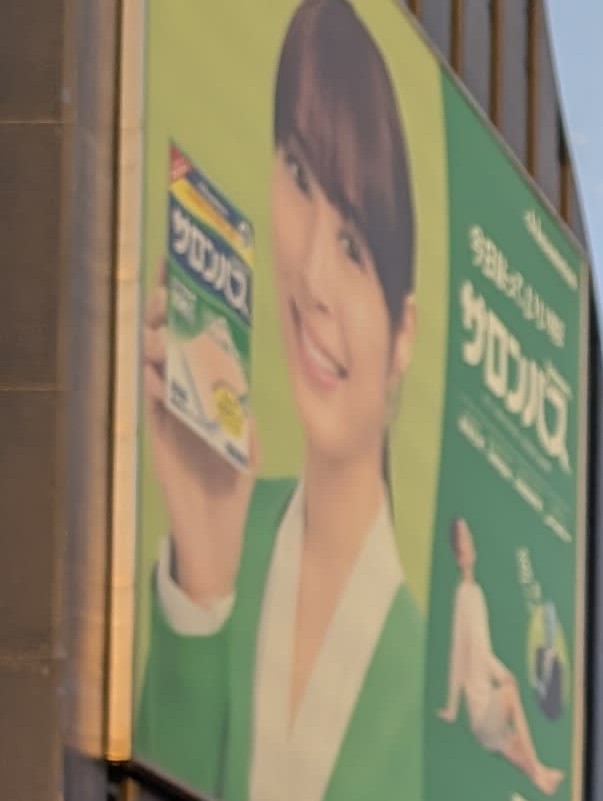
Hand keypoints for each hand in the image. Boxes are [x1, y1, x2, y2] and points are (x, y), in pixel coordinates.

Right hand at [144, 276, 253, 608]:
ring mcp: (169, 413)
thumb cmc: (234, 482)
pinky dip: (155, 389)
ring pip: (154, 366)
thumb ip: (246, 414)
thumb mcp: (250, 442)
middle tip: (166, 291)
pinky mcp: (160, 436)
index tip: (188, 271)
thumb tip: (249, 388)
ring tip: (160, 330)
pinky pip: (153, 404)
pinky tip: (160, 379)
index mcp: (207, 389)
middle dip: (165, 312)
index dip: (191, 305)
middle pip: (168, 340)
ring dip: (156, 345)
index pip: (197, 337)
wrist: (217, 529)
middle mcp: (185, 394)